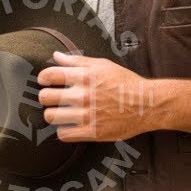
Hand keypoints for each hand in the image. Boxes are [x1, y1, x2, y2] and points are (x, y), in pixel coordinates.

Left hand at [38, 51, 153, 141]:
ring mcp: (87, 115)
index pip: (49, 75)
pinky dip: (64, 130)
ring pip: (50, 117)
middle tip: (52, 99)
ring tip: (60, 113)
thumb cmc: (125, 82)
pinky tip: (70, 125)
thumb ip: (77, 60)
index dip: (43, 78)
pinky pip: (64, 134)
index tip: (45, 82)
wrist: (147, 104)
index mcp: (84, 77)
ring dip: (52, 114)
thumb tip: (56, 56)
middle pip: (45, 97)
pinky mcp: (93, 132)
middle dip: (45, 97)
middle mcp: (83, 95)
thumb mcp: (102, 65)